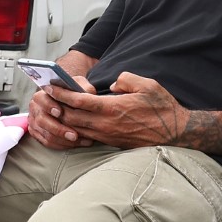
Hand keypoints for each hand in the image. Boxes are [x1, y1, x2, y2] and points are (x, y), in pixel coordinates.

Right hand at [26, 73, 97, 149]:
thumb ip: (82, 87)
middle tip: (74, 135)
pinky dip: (61, 145)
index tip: (60, 112)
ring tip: (77, 140)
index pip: (41, 100)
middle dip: (59, 129)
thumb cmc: (73, 92)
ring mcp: (35, 122)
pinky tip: (74, 144)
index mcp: (41, 95)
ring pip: (46, 134)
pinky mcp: (37, 133)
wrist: (67, 101)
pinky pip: (47, 142)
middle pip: (42, 121)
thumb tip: (88, 92)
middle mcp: (35, 109)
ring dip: (62, 139)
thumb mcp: (78, 85)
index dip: (49, 106)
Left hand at [44, 72, 186, 149]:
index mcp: (112, 108)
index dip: (61, 93)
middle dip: (56, 107)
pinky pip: (86, 137)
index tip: (50, 86)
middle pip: (71, 117)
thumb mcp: (148, 85)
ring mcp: (107, 136)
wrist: (176, 134)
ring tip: (53, 109)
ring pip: (76, 129)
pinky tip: (70, 122)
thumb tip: (113, 84)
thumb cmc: (163, 108)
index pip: (78, 101)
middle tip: (45, 97)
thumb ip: (126, 79)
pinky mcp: (110, 142)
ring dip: (62, 120)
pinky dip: (75, 129)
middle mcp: (106, 124)